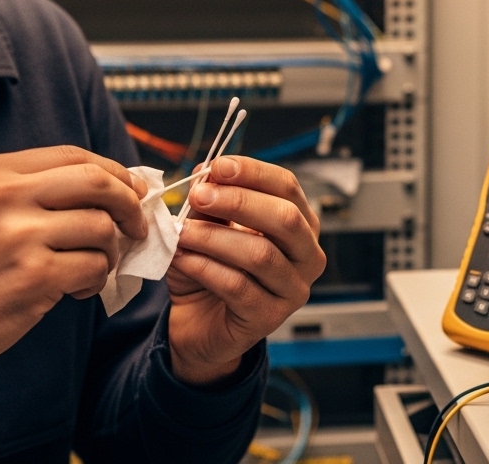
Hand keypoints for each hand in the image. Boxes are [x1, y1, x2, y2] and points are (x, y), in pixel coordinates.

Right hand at [0, 146, 147, 388]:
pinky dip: (95, 280)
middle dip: (128, 204)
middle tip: (135, 228)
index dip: (114, 171)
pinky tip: (73, 289)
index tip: (133, 191)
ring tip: (89, 268)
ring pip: (101, 228)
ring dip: (109, 252)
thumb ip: (35, 190)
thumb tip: (114, 184)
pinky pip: (94, 267)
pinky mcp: (32, 275)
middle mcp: (4, 194)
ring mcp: (18, 235)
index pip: (75, 155)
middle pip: (97, 182)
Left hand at [166, 156, 325, 385]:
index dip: (254, 172)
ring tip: (181, 232)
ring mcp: (293, 290)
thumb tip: (206, 170)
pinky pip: (238, 286)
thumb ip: (212, 203)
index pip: (287, 188)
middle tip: (198, 196)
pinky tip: (182, 259)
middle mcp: (307, 256)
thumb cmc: (210, 270)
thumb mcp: (208, 228)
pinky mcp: (270, 318)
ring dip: (214, 238)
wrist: (198, 323)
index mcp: (300, 224)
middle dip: (238, 201)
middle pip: (285, 218)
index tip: (218, 166)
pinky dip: (205, 268)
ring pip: (260, 253)